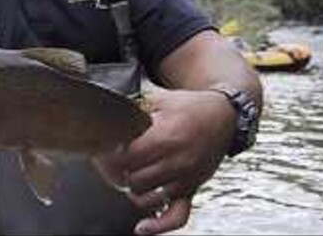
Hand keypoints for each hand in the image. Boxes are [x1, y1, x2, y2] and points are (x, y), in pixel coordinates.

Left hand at [95, 86, 236, 234]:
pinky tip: (142, 227)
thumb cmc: (188, 107)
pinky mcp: (193, 189)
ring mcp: (186, 178)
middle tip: (109, 163)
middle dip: (116, 173)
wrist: (223, 117)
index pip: (126, 157)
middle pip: (133, 179)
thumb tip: (106, 115)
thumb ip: (133, 108)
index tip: (100, 150)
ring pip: (147, 198)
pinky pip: (177, 216)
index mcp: (167, 136)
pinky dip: (159, 225)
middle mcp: (177, 160)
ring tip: (127, 176)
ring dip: (132, 190)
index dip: (108, 155)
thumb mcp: (159, 99)